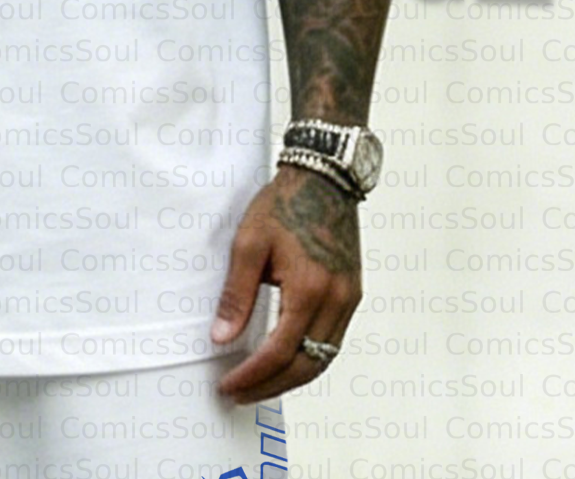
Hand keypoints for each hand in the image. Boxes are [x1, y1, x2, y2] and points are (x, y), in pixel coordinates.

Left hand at [209, 165, 362, 404]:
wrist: (323, 179)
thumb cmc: (285, 204)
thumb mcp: (249, 244)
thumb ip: (237, 295)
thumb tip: (223, 337)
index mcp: (309, 290)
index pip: (278, 352)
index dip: (252, 375)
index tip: (229, 385)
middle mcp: (336, 301)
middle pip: (305, 365)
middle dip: (271, 386)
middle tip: (240, 394)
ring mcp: (348, 299)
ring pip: (323, 358)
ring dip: (292, 377)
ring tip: (260, 384)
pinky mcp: (351, 294)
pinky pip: (332, 340)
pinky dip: (309, 357)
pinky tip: (287, 359)